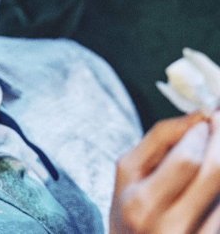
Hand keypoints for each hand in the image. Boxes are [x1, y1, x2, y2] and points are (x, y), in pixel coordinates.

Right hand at [110, 112, 219, 233]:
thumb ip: (158, 140)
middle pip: (212, 172)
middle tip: (218, 121)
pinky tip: (212, 171)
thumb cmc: (129, 208)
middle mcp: (167, 225)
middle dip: (219, 139)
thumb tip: (199, 117)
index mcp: (140, 201)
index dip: (202, 134)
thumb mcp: (129, 171)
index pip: (185, 159)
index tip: (206, 117)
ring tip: (214, 146)